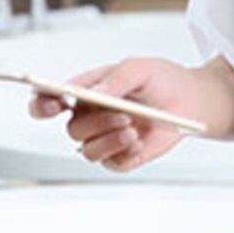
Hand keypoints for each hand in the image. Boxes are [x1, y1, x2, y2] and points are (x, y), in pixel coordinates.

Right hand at [28, 57, 201, 171]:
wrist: (191, 99)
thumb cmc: (161, 79)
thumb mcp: (141, 69)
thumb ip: (117, 78)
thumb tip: (95, 93)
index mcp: (85, 93)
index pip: (48, 101)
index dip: (43, 104)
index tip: (55, 104)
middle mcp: (89, 118)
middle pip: (73, 129)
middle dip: (97, 124)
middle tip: (124, 115)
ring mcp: (105, 139)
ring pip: (88, 151)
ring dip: (110, 141)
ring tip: (134, 129)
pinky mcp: (122, 156)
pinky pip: (112, 164)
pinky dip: (124, 154)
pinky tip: (140, 142)